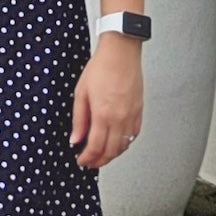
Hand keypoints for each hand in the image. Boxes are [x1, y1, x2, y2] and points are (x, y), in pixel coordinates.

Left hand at [70, 37, 142, 169]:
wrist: (121, 52)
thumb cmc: (101, 67)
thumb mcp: (81, 93)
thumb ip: (79, 120)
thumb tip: (76, 139)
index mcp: (103, 114)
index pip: (96, 146)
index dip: (88, 158)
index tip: (81, 161)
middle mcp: (120, 117)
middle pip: (111, 151)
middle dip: (100, 161)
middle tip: (90, 163)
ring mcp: (132, 115)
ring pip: (124, 145)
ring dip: (112, 154)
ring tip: (102, 155)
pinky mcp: (139, 110)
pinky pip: (133, 134)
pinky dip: (124, 143)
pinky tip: (117, 142)